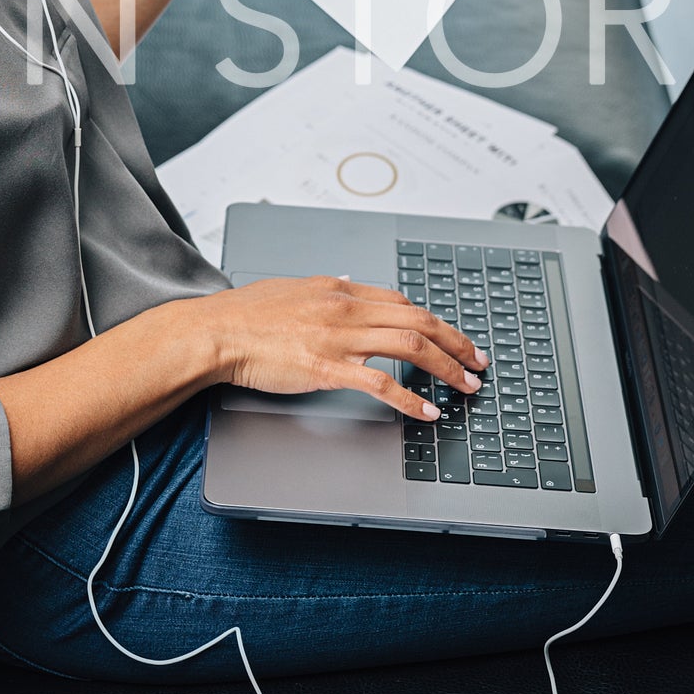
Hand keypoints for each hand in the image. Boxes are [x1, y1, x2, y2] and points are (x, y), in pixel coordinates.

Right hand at [198, 276, 489, 423]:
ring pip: (410, 345)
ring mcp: (338, 337)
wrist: (215, 332)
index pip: (402, 301)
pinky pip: (380, 383)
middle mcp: (345, 308)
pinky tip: (427, 411)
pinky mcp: (326, 367)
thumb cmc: (246, 315)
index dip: (436, 321)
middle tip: (478, 362)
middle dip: (456, 343)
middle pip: (418, 320)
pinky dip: (410, 398)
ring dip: (445, 367)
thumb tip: (350, 282)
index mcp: (340, 289)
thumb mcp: (294, 288)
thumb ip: (327, 288)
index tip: (454, 338)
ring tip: (465, 386)